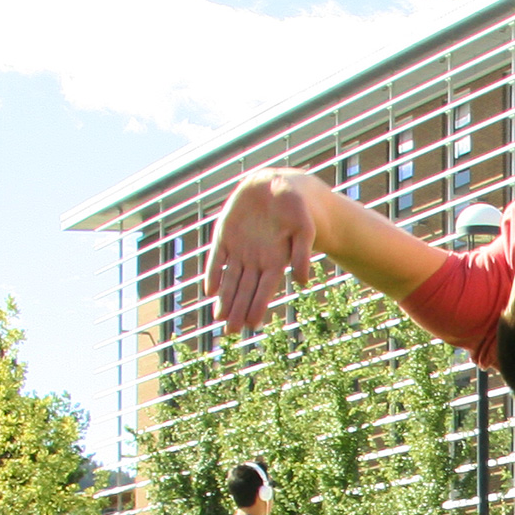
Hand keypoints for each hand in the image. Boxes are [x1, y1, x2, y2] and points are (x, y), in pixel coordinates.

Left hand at [205, 172, 314, 333]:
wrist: (277, 184)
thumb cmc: (296, 207)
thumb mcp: (304, 227)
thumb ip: (303, 253)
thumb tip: (303, 281)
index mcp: (275, 260)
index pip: (265, 289)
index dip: (258, 306)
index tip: (251, 324)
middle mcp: (256, 259)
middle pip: (245, 290)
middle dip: (237, 310)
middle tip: (231, 331)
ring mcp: (239, 248)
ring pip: (230, 279)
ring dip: (225, 298)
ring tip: (219, 318)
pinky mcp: (225, 235)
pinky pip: (217, 258)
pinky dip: (213, 273)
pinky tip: (209, 290)